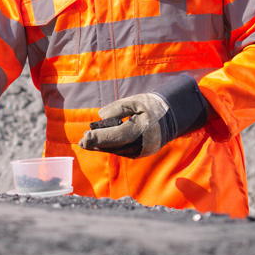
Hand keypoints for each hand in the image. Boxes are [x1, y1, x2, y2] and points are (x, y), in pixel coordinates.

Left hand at [78, 76, 211, 157]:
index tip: (85, 137)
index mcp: (141, 129)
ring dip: (103, 148)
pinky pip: (125, 152)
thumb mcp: (135, 101)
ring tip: (88, 143)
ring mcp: (144, 150)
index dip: (99, 137)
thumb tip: (101, 116)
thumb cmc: (152, 106)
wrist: (173, 115)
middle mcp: (143, 144)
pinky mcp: (143, 152)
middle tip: (82, 142)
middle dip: (97, 145)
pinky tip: (102, 145)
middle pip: (115, 146)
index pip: (116, 136)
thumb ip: (117, 108)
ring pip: (119, 151)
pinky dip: (113, 148)